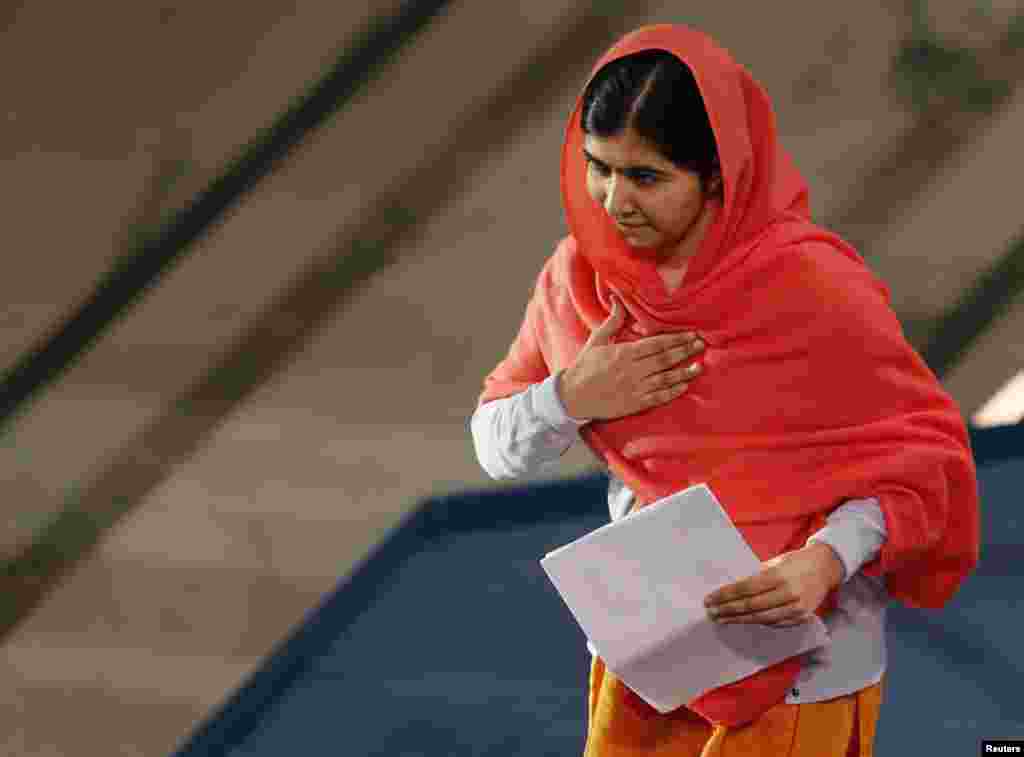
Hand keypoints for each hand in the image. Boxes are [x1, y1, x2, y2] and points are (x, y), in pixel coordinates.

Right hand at [558, 296, 704, 420]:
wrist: (572, 396)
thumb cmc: (584, 366)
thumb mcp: (596, 340)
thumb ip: (612, 321)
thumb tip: (618, 299)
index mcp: (624, 353)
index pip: (656, 344)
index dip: (676, 339)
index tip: (691, 335)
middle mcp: (632, 370)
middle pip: (665, 359)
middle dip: (685, 352)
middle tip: (701, 345)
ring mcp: (634, 388)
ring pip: (665, 378)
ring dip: (684, 372)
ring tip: (699, 366)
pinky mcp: (634, 404)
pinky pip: (658, 397)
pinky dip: (672, 392)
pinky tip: (683, 386)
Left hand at [702, 542, 843, 626]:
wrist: (825, 567)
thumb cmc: (795, 561)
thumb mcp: (774, 563)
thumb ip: (756, 577)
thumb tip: (732, 590)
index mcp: (778, 575)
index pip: (745, 588)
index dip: (725, 595)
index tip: (710, 599)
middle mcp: (788, 592)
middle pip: (751, 606)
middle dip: (728, 610)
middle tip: (711, 613)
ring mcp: (796, 607)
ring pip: (762, 618)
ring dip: (739, 620)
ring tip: (722, 620)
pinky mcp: (802, 617)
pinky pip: (775, 623)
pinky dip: (758, 622)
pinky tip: (744, 621)